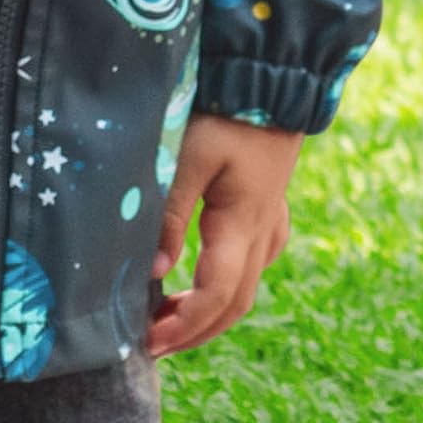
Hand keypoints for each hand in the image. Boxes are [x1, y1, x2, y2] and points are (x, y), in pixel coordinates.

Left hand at [146, 115, 303, 359]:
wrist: (272, 76)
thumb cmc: (226, 110)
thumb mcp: (190, 156)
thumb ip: (171, 213)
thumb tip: (154, 271)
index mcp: (242, 224)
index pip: (216, 295)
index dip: (184, 326)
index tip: (149, 342)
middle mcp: (262, 231)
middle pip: (235, 304)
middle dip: (194, 332)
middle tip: (153, 345)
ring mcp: (271, 220)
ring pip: (246, 286)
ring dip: (211, 313)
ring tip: (170, 321)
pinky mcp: (269, 206)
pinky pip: (254, 262)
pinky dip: (227, 285)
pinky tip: (205, 280)